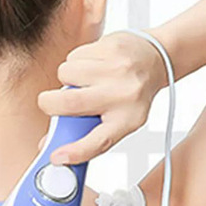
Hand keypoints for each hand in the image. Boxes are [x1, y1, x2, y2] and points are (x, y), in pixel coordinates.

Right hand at [36, 30, 167, 164]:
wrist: (157, 59)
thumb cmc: (132, 94)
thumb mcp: (117, 119)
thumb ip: (86, 134)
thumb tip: (51, 147)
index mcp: (127, 120)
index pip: (100, 142)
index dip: (75, 152)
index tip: (56, 157)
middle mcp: (124, 96)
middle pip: (70, 103)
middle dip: (49, 102)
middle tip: (50, 102)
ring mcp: (117, 69)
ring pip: (65, 74)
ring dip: (66, 77)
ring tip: (84, 79)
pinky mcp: (111, 48)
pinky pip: (73, 56)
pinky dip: (76, 61)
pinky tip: (91, 63)